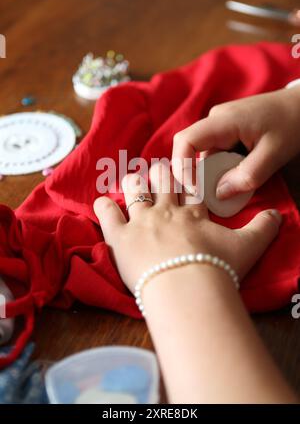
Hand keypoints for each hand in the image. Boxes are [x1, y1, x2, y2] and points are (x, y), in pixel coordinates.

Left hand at [94, 162, 281, 292]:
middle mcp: (166, 210)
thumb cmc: (217, 267)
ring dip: (135, 184)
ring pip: (135, 190)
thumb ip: (264, 228)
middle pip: (163, 180)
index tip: (187, 173)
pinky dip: (104, 207)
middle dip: (163, 174)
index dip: (189, 177)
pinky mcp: (120, 237)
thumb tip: (278, 215)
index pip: (191, 186)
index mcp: (193, 212)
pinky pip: (107, 214)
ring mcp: (141, 222)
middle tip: (162, 176)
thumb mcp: (249, 247)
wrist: (187, 290)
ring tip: (135, 183)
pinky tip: (103, 203)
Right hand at [172, 86, 299, 199]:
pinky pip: (215, 152)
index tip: (194, 190)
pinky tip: (239, 173)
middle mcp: (215, 119)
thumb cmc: (292, 124)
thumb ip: (247, 176)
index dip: (182, 167)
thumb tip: (219, 194)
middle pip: (191, 150)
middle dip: (199, 175)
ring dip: (213, 172)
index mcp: (223, 120)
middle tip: (216, 194)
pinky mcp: (226, 130)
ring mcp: (220, 124)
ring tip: (235, 184)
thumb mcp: (274, 154)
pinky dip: (222, 167)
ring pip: (204, 154)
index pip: (185, 141)